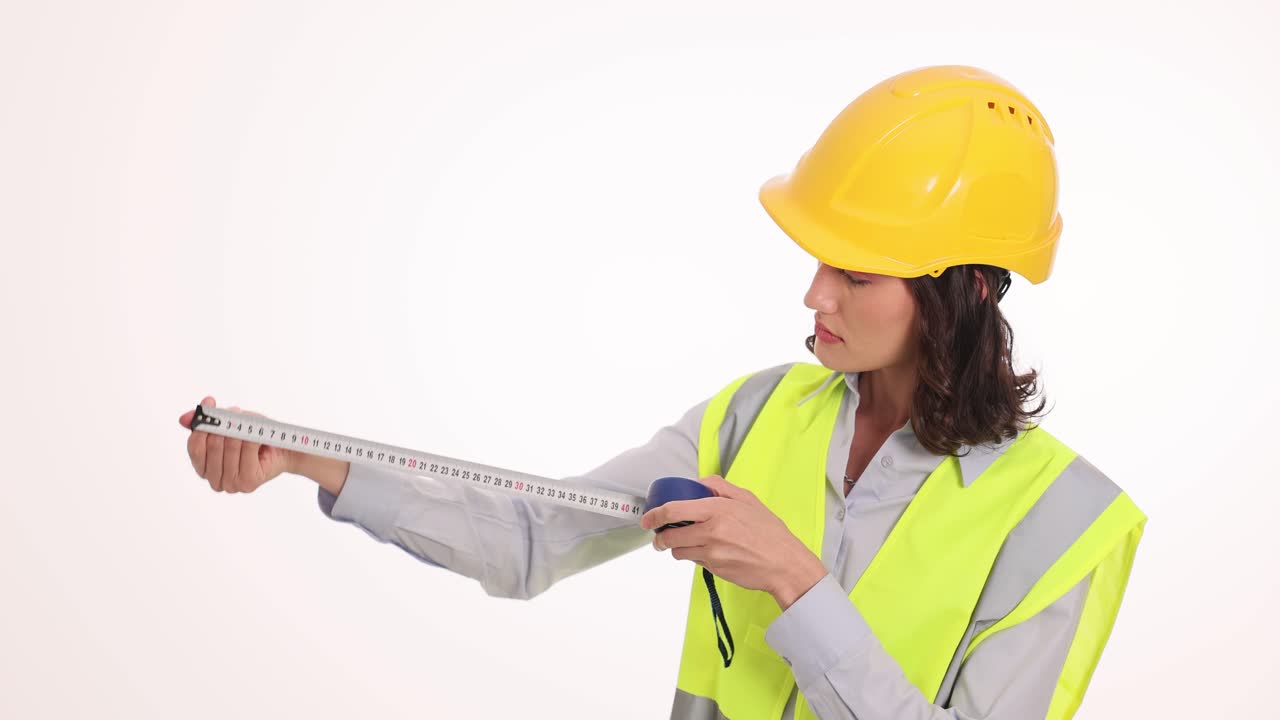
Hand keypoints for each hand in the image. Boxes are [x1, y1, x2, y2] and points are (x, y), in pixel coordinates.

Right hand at [178, 396, 295, 492]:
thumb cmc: (256, 436)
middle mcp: (216, 481)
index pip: (194, 448)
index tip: (209, 403)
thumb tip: (184, 419)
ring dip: (240, 429)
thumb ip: (205, 422)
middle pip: (211, 446)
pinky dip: (253, 436)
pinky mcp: (248, 482)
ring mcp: (232, 484)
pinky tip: (259, 437)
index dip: (201, 425)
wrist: (285, 449)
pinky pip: (247, 448)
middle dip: (223, 425)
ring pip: (230, 446)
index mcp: (205, 468)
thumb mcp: (229, 424)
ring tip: (249, 423)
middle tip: (235, 412)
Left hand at [639, 475, 828, 609]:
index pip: (674, 510)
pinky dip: (695, 556)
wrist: (784, 564)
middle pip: (670, 535)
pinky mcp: (714, 569)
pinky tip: (709, 551)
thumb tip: (698, 482)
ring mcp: (711, 553)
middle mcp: (711, 531)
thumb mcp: (747, 499)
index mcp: (717, 509)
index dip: (654, 515)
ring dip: (677, 548)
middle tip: (660, 535)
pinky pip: (694, 561)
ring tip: (688, 542)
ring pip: (679, 551)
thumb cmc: (769, 531)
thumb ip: (720, 487)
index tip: (647, 518)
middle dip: (660, 537)